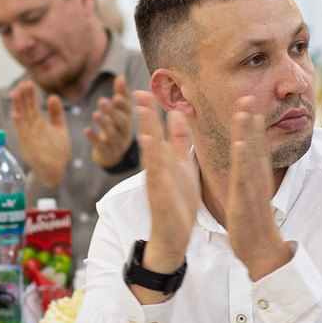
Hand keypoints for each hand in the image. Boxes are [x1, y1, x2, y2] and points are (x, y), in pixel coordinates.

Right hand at [7, 81, 70, 184]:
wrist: (55, 171)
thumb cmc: (56, 151)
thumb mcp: (59, 129)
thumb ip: (56, 113)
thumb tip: (53, 96)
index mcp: (38, 124)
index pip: (32, 107)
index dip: (30, 96)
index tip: (28, 83)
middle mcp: (31, 130)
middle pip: (27, 111)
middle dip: (24, 97)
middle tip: (23, 83)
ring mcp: (29, 138)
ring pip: (23, 120)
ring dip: (18, 107)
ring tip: (14, 93)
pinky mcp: (29, 148)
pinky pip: (23, 135)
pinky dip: (19, 125)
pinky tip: (15, 115)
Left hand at [86, 91, 135, 171]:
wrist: (114, 155)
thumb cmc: (117, 127)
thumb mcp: (120, 112)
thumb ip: (121, 95)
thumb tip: (120, 77)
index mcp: (128, 119)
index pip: (128, 111)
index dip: (124, 104)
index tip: (117, 97)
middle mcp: (125, 131)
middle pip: (121, 122)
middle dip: (112, 111)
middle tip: (102, 101)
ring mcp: (117, 143)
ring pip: (112, 134)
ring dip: (104, 123)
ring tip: (95, 114)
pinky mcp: (106, 152)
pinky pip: (101, 146)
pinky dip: (94, 138)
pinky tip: (86, 130)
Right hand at [130, 88, 199, 289]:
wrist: (174, 235)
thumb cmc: (179, 201)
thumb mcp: (183, 165)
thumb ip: (180, 141)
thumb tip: (178, 114)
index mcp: (165, 158)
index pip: (157, 129)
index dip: (152, 109)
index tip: (147, 87)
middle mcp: (158, 166)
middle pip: (150, 135)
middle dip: (145, 113)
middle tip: (137, 91)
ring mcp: (157, 179)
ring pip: (151, 150)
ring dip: (146, 129)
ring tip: (142, 108)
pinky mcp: (159, 193)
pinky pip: (155, 172)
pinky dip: (152, 157)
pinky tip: (148, 142)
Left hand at [224, 99, 294, 280]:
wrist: (260, 248)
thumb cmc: (252, 220)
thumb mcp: (250, 191)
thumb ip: (249, 173)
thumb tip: (247, 157)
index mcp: (255, 175)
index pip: (254, 144)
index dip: (251, 122)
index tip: (247, 99)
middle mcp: (256, 178)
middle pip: (255, 144)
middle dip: (251, 120)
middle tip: (248, 95)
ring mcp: (252, 189)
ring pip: (250, 158)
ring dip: (248, 134)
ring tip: (245, 113)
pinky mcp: (244, 202)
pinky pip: (244, 179)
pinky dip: (243, 162)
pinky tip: (240, 146)